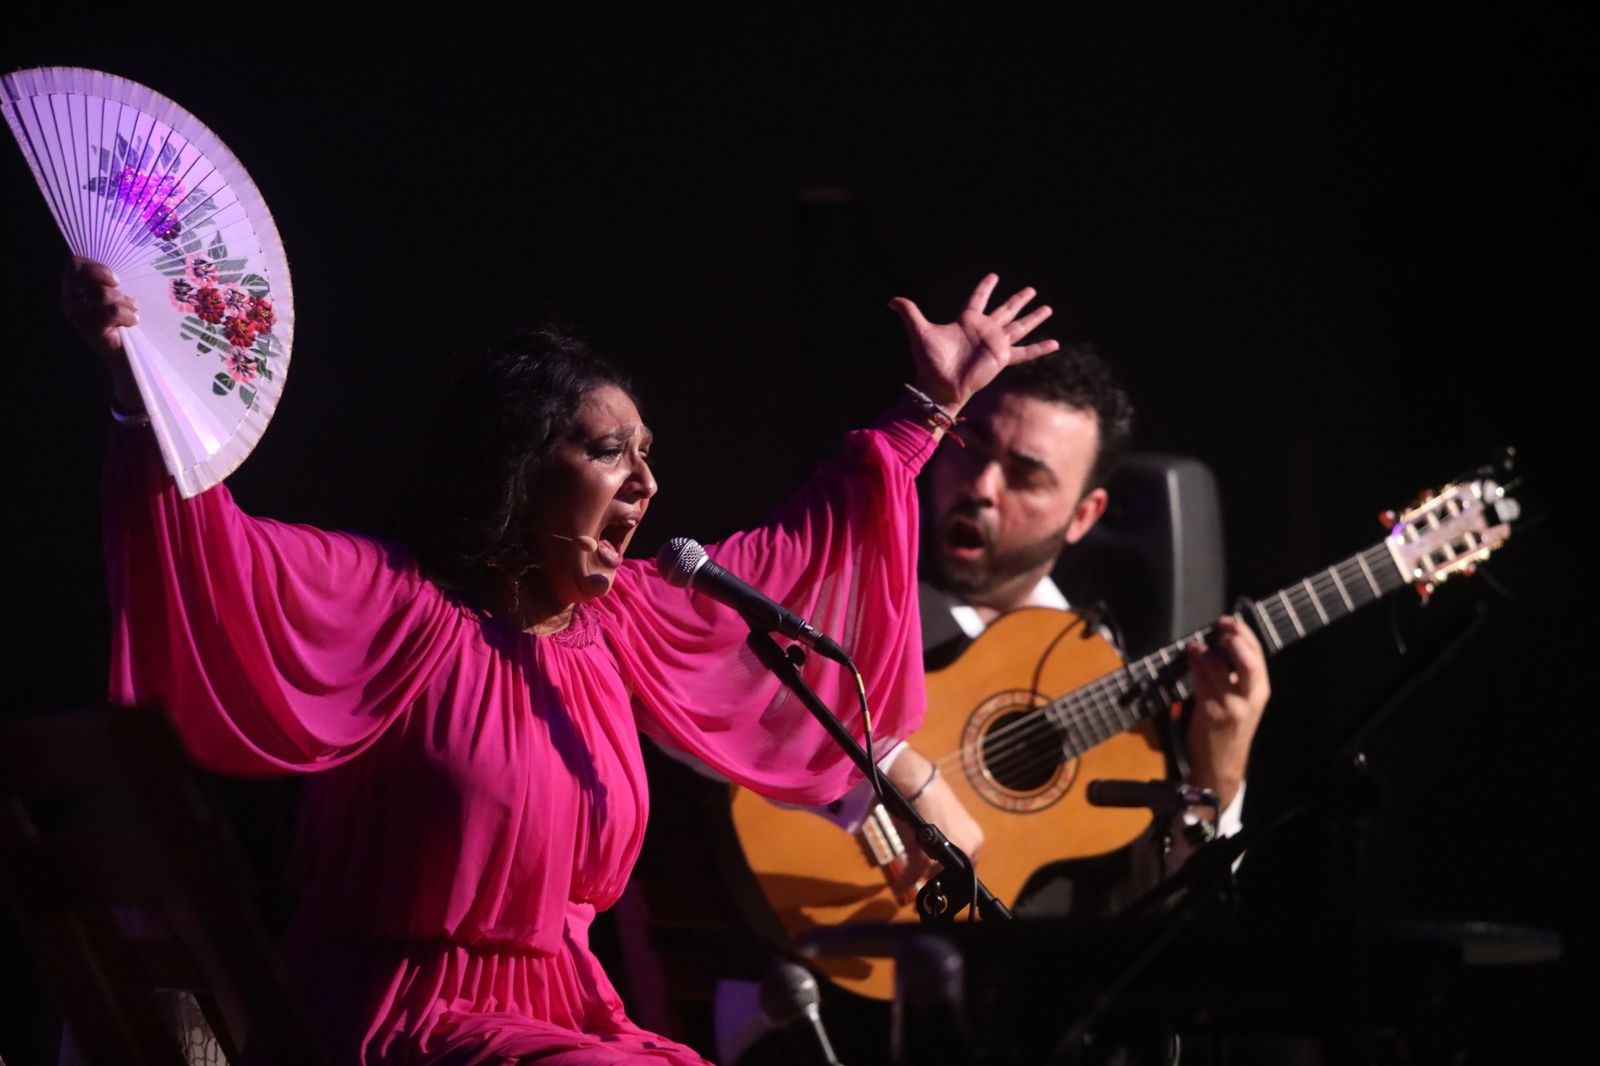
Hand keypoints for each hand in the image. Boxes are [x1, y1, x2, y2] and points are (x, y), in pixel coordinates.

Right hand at [61, 257, 142, 412]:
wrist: (124, 354)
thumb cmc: (122, 319)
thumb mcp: (114, 295)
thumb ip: (109, 281)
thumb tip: (126, 261)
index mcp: (72, 288)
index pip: (74, 263)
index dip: (95, 265)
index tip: (115, 277)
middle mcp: (69, 300)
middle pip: (84, 275)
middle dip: (107, 279)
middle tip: (121, 289)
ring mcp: (77, 315)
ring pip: (102, 294)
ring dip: (123, 300)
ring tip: (132, 308)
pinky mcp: (89, 329)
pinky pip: (113, 312)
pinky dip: (129, 315)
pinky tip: (133, 321)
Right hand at [884, 747, 983, 899]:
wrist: (915, 781)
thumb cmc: (928, 797)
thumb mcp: (943, 823)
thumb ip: (947, 843)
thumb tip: (937, 862)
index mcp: (974, 838)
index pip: (965, 866)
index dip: (949, 873)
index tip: (937, 877)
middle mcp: (968, 846)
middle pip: (950, 874)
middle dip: (934, 878)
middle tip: (921, 878)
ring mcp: (949, 851)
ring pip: (933, 875)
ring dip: (920, 879)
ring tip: (908, 881)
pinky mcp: (927, 854)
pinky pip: (916, 874)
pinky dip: (906, 882)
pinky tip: (899, 887)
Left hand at [888, 273, 1058, 409]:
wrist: (939, 385)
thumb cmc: (929, 361)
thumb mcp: (919, 331)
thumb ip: (909, 313)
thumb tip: (890, 300)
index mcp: (966, 320)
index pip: (978, 299)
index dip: (985, 287)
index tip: (993, 276)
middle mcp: (984, 330)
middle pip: (1005, 309)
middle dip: (1018, 300)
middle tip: (1031, 289)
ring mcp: (995, 344)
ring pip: (1019, 326)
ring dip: (1033, 318)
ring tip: (1048, 308)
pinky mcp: (1002, 358)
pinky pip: (1025, 352)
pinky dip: (1040, 348)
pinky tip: (1055, 343)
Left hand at [1185, 615, 1269, 811]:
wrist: (1221, 764)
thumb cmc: (1231, 728)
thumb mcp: (1244, 701)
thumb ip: (1238, 676)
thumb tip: (1222, 643)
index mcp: (1261, 691)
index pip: (1258, 655)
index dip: (1244, 634)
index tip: (1229, 621)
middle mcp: (1250, 698)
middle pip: (1247, 660)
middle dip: (1233, 638)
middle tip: (1218, 627)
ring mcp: (1231, 706)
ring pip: (1218, 668)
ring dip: (1205, 651)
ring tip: (1196, 645)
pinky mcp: (1211, 713)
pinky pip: (1200, 682)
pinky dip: (1194, 666)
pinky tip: (1189, 658)